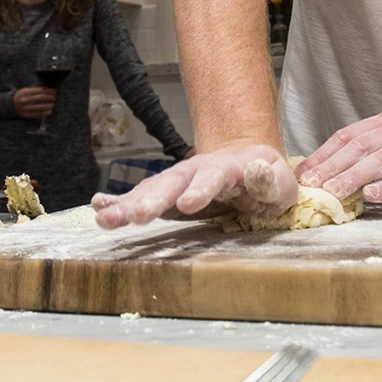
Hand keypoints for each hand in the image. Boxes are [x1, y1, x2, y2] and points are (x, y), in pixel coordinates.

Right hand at [11, 86, 56, 118]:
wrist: (11, 104)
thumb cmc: (22, 96)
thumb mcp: (26, 90)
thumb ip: (36, 90)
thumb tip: (49, 91)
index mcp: (25, 92)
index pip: (40, 90)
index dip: (49, 91)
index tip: (54, 91)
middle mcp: (25, 100)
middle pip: (41, 98)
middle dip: (50, 98)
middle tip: (54, 98)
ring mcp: (25, 108)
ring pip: (41, 107)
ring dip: (49, 106)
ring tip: (53, 104)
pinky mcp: (26, 115)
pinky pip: (38, 115)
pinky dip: (46, 113)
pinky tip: (49, 111)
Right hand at [91, 144, 294, 228]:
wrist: (246, 163)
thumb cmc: (267, 179)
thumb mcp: (281, 182)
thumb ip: (270, 179)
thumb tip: (256, 168)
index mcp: (228, 168)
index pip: (213, 176)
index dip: (201, 189)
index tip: (189, 203)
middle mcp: (196, 170)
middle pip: (173, 182)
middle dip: (154, 199)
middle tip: (138, 216)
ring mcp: (178, 180)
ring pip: (151, 190)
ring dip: (128, 205)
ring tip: (105, 218)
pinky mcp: (166, 194)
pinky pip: (140, 197)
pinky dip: (119, 202)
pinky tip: (99, 208)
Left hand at [295, 105, 381, 203]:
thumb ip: (372, 146)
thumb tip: (331, 169)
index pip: (349, 135)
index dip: (324, 154)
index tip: (303, 173)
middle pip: (363, 147)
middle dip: (333, 166)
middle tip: (311, 185)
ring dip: (356, 176)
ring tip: (334, 191)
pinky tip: (373, 196)